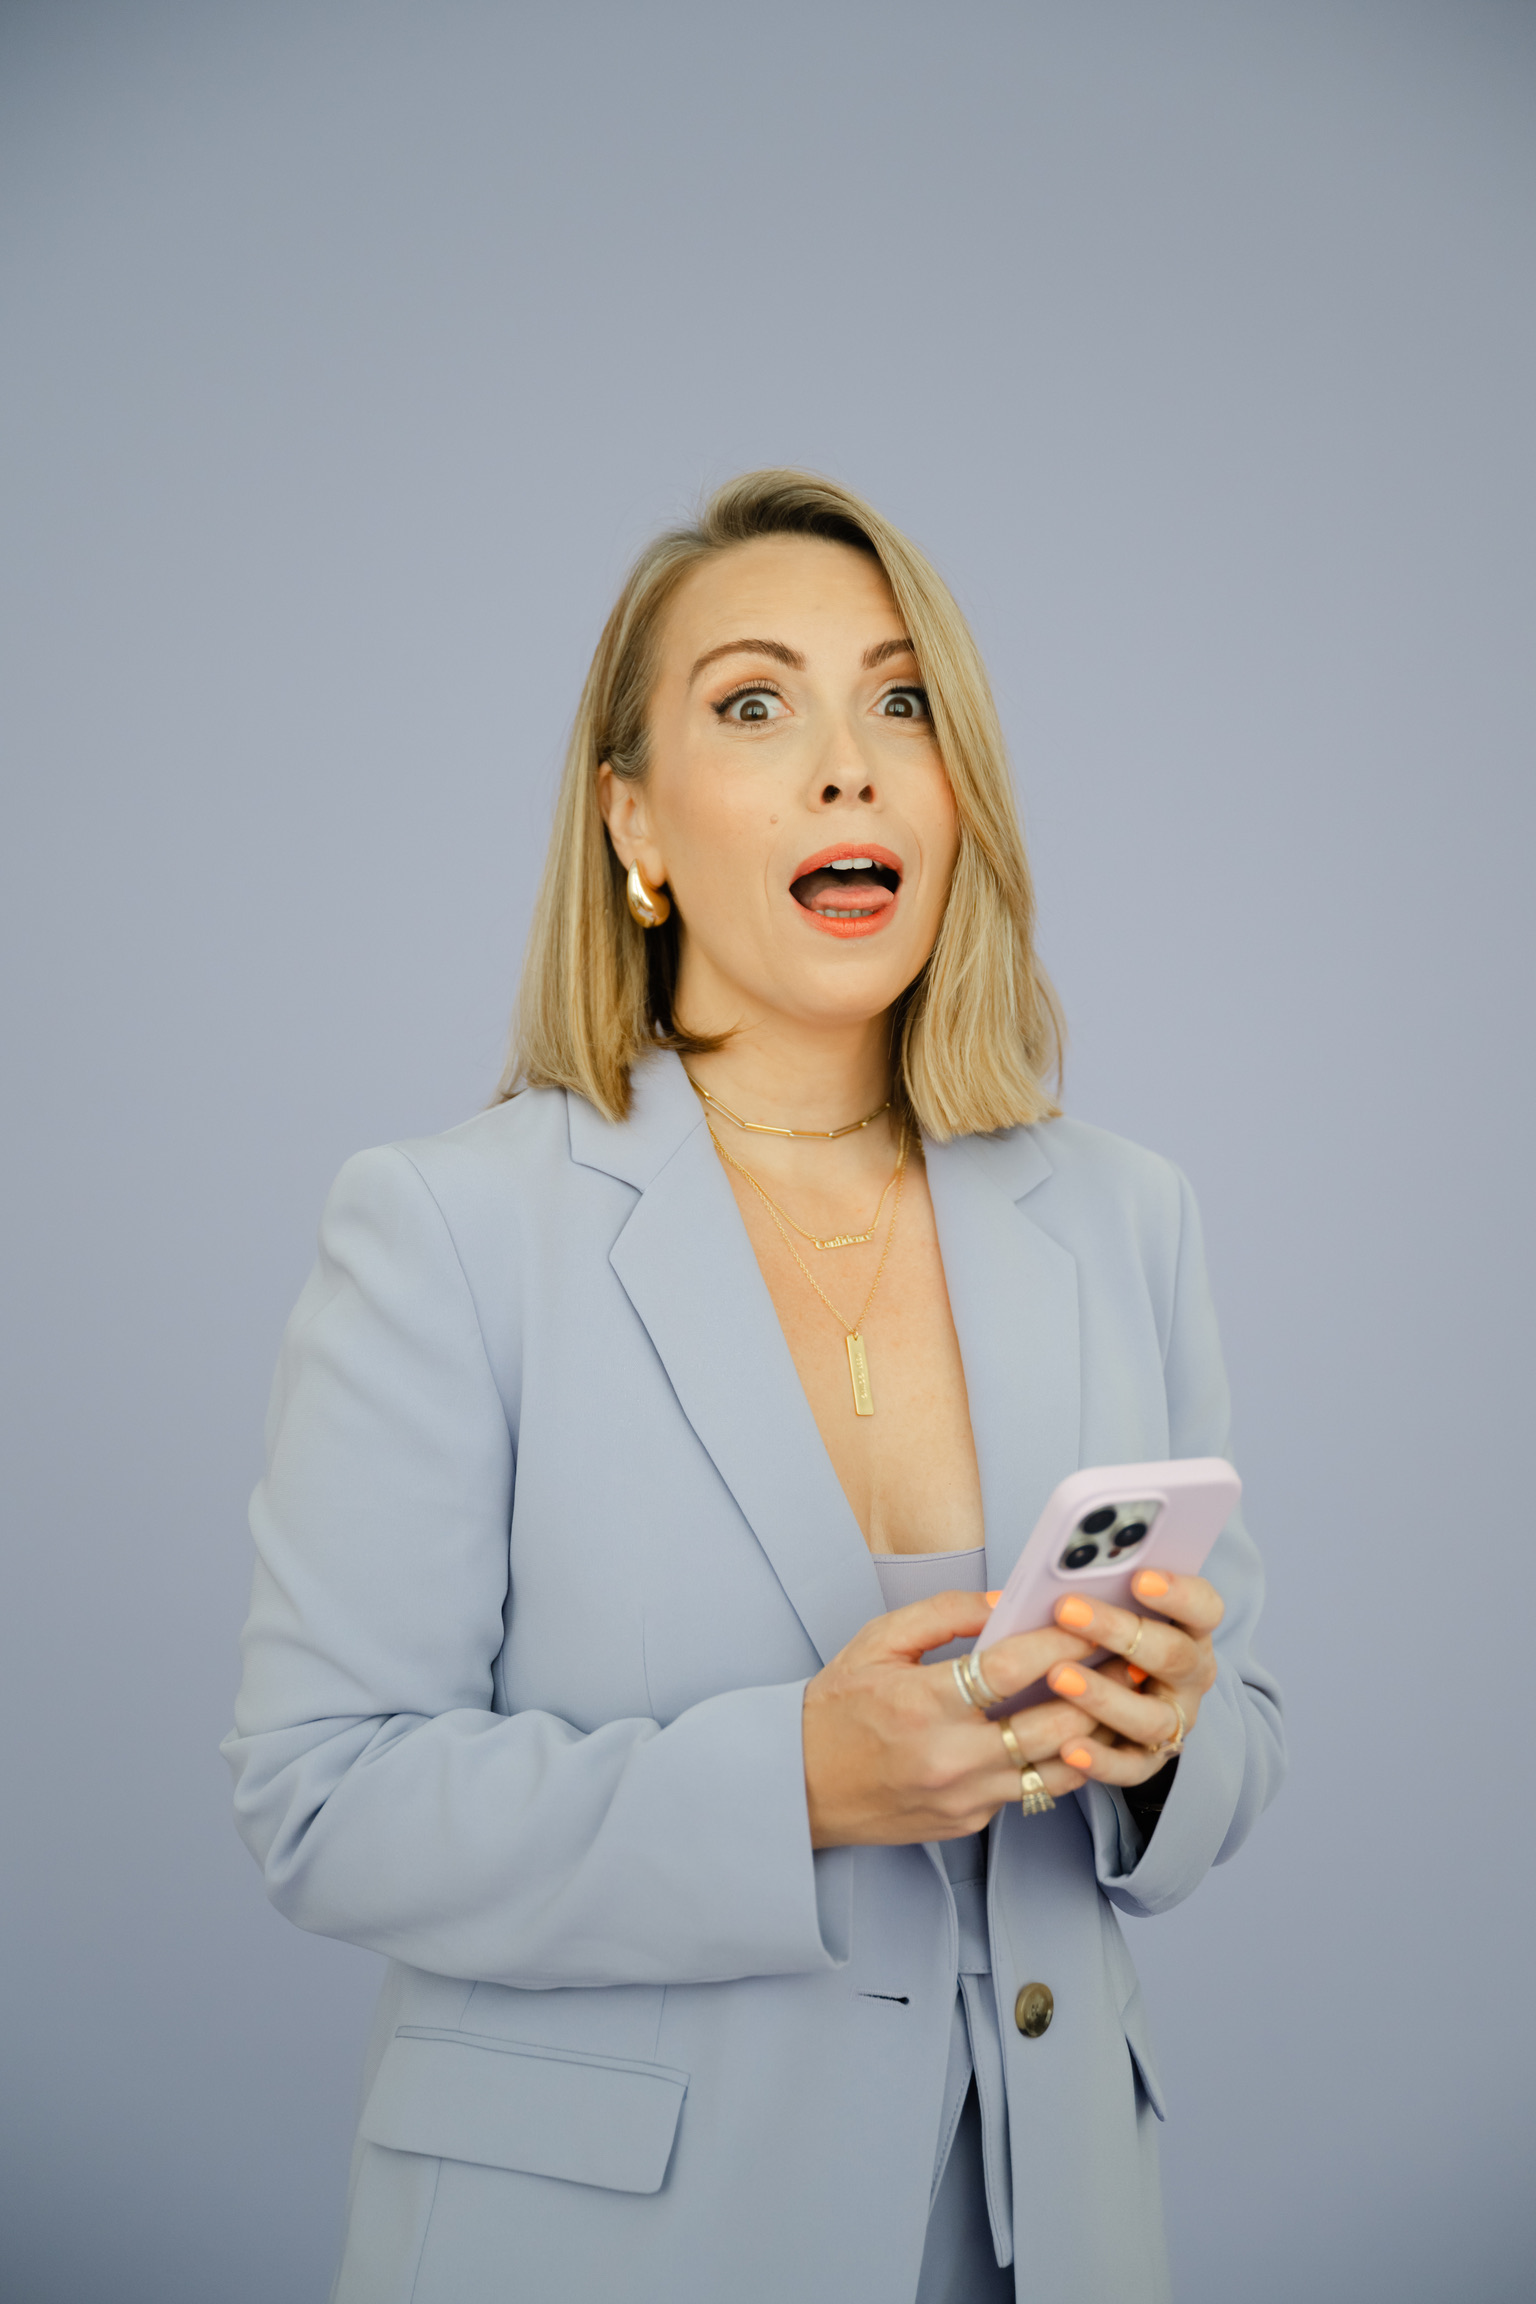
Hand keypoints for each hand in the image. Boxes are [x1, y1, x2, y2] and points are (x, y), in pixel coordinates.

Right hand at [802, 1592, 1109, 1848]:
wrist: (800, 1788)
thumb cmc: (835, 1710)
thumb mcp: (876, 1643)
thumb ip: (941, 1615)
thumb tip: (1003, 1602)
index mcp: (922, 1704)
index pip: (1011, 1669)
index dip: (1059, 1640)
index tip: (1090, 1620)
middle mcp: (949, 1757)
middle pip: (1051, 1726)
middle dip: (1099, 1688)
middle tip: (1132, 1660)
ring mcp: (963, 1798)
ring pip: (1057, 1770)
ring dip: (1095, 1732)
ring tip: (1122, 1699)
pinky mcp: (969, 1822)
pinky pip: (1030, 1791)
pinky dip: (1058, 1762)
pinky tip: (1077, 1734)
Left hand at [1043, 1570, 1224, 1786]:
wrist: (1119, 1704)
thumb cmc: (1106, 1640)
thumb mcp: (1105, 1611)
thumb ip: (1085, 1594)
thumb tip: (1022, 1586)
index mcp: (1190, 1629)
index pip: (1204, 1607)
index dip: (1178, 1593)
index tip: (1138, 1577)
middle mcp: (1191, 1676)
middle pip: (1173, 1655)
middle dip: (1119, 1631)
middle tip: (1068, 1610)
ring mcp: (1175, 1720)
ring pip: (1153, 1717)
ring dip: (1105, 1696)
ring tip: (1059, 1676)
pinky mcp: (1151, 1761)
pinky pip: (1132, 1768)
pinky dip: (1102, 1761)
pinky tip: (1069, 1748)